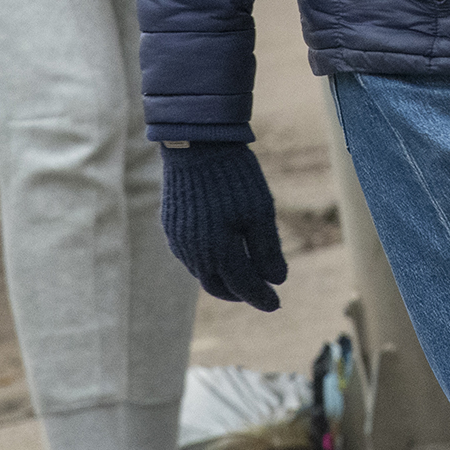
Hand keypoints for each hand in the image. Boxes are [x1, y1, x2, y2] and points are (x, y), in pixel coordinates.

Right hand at [159, 140, 286, 310]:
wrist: (196, 146)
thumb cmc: (234, 178)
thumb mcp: (260, 212)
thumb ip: (267, 250)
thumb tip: (277, 280)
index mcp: (217, 252)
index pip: (243, 286)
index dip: (261, 297)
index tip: (277, 303)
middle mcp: (193, 253)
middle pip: (218, 286)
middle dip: (241, 293)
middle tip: (261, 293)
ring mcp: (178, 241)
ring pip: (202, 273)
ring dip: (223, 280)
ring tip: (244, 277)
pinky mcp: (171, 228)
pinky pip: (190, 257)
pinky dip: (209, 264)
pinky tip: (221, 256)